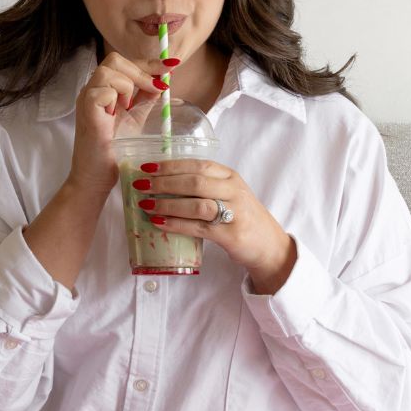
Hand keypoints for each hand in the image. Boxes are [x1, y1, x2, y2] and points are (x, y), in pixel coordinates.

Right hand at [66, 51, 167, 195]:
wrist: (96, 178)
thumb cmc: (112, 152)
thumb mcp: (134, 120)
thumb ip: (144, 100)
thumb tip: (161, 82)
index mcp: (103, 89)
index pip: (124, 63)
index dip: (148, 62)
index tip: (171, 65)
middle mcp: (92, 90)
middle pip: (115, 59)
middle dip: (142, 71)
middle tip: (158, 89)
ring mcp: (86, 99)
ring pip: (109, 71)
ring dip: (127, 87)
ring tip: (128, 109)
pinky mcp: (86, 111)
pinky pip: (103, 91)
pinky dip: (116, 99)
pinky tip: (117, 116)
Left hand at [134, 159, 296, 293]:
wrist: (269, 245)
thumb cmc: (243, 219)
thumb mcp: (229, 195)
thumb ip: (205, 187)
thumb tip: (165, 184)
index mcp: (231, 177)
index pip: (198, 164)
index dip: (171, 165)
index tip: (148, 166)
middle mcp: (234, 191)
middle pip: (195, 182)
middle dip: (164, 182)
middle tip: (142, 185)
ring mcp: (234, 213)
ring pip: (196, 204)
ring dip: (167, 204)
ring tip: (146, 205)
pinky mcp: (230, 235)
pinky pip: (198, 227)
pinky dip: (176, 224)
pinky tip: (159, 223)